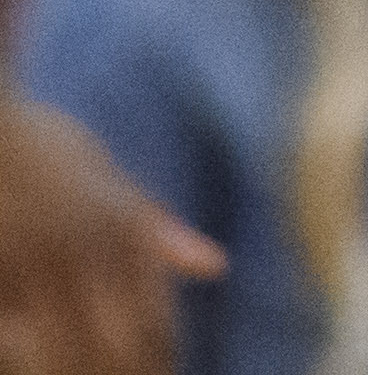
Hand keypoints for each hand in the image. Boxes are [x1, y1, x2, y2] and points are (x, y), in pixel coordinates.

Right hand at [0, 95, 205, 374]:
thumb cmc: (42, 148)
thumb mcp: (103, 177)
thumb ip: (155, 230)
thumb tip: (215, 267)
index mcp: (115, 231)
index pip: (150, 321)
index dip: (159, 361)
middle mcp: (77, 254)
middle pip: (109, 348)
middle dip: (124, 373)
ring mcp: (27, 270)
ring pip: (60, 352)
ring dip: (75, 368)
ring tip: (90, 374)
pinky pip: (14, 336)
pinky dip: (26, 356)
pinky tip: (38, 362)